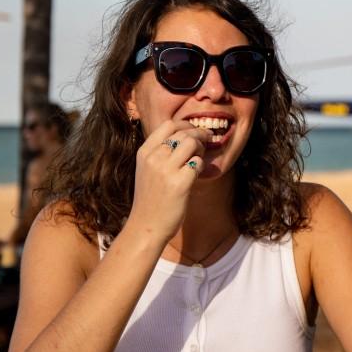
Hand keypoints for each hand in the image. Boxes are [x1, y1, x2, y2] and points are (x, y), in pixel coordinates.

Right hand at [127, 121, 207, 244]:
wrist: (145, 226)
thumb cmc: (149, 200)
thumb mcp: (146, 170)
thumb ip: (159, 154)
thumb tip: (184, 138)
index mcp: (144, 152)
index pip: (168, 125)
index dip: (185, 124)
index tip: (194, 130)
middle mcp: (153, 158)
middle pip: (183, 132)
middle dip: (199, 134)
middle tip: (207, 140)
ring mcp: (166, 170)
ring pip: (191, 143)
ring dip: (201, 147)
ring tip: (200, 157)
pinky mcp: (179, 183)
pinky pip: (197, 163)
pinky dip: (201, 165)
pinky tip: (197, 173)